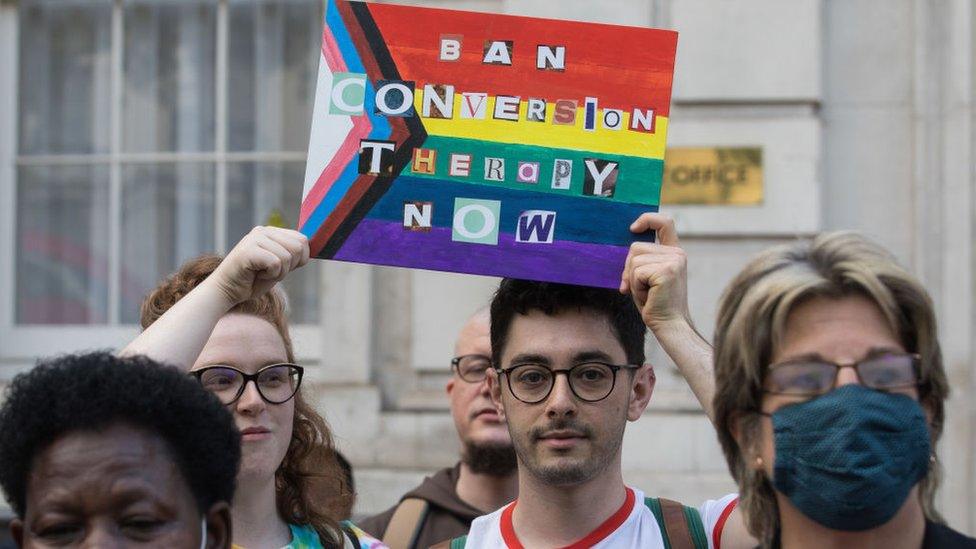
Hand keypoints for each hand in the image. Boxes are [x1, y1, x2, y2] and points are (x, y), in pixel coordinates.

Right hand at [205, 226, 309, 307]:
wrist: (226, 291)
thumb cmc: (253, 281)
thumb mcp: (279, 266)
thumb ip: (293, 255)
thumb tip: (310, 249)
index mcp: (271, 232)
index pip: (302, 239)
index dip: (300, 259)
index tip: (282, 268)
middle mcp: (263, 230)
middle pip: (298, 247)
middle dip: (290, 267)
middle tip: (271, 272)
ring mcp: (254, 238)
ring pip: (287, 257)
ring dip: (278, 273)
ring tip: (261, 273)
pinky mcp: (248, 250)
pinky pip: (276, 263)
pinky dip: (270, 276)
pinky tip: (256, 275)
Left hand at [620, 213, 690, 330]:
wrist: (669, 325)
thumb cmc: (655, 303)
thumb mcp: (648, 276)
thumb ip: (642, 259)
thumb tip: (627, 247)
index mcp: (674, 252)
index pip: (665, 223)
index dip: (647, 219)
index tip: (633, 228)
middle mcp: (677, 253)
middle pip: (636, 247)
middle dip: (629, 268)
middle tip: (640, 288)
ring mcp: (673, 260)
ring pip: (634, 260)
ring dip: (633, 280)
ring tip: (647, 293)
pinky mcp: (666, 270)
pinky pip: (636, 272)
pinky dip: (636, 287)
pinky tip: (648, 297)